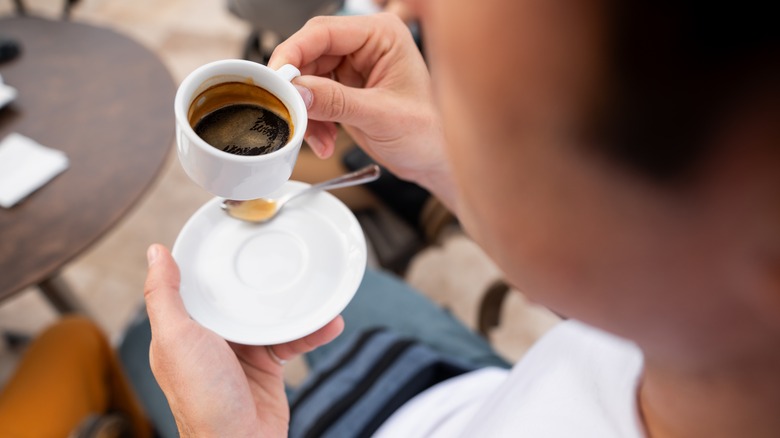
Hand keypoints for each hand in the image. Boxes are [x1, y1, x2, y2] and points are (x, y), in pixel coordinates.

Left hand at [144, 244, 343, 436]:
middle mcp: (211, 339)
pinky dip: (312, 332)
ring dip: (293, 305)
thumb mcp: (176, 340)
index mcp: (183, 330)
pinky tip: (329, 322)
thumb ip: (164, 297)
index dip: (210, 261)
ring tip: (314, 286)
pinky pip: (292, 341)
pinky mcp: (267, 366)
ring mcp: (240, 352)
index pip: (195, 285)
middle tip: (280, 253)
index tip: (229, 233)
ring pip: (269, 316)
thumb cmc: (203, 399)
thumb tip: (155, 253)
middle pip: (237, 297)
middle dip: (258, 279)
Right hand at [269, 13, 456, 210]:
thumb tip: (298, 91)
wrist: (435, 160)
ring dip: (305, 111)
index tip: (276, 79)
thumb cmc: (430, 133)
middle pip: (309, 55)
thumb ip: (338, 102)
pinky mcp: (345, 90)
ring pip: (306, 79)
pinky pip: (313, 99)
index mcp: (382, 35)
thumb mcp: (382, 117)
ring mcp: (353, 68)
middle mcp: (365, 45)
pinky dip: (312, 121)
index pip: (323, 31)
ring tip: (316, 137)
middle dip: (298, 89)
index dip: (293, 53)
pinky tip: (324, 140)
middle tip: (289, 113)